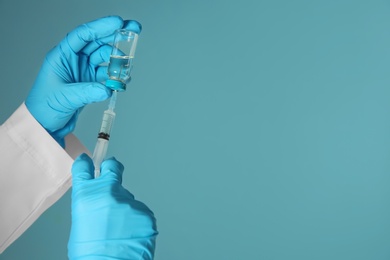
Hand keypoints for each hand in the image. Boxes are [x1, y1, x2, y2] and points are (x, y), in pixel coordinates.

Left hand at [25, 16, 141, 146]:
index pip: (83, 35)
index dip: (101, 27)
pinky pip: (107, 76)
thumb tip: (107, 89)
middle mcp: (73, 60)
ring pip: (105, 59)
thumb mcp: (64, 97)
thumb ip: (86, 92)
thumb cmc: (44, 108)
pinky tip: (122, 82)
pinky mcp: (90, 83)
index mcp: (62, 56)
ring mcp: (83, 71)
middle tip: (135, 30)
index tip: (119, 23)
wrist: (45, 125)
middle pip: (98, 42)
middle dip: (116, 36)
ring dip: (118, 63)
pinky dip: (116, 78)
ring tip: (126, 72)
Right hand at [68, 154, 157, 258]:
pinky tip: (129, 234)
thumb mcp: (81, 224)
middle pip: (113, 169)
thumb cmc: (91, 253)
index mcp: (86, 196)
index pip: (85, 169)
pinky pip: (139, 212)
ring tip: (119, 229)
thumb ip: (90, 204)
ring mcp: (130, 202)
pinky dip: (135, 220)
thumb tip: (98, 199)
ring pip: (127, 198)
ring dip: (124, 208)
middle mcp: (109, 193)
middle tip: (112, 170)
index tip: (88, 160)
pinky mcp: (145, 212)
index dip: (87, 163)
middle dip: (112, 169)